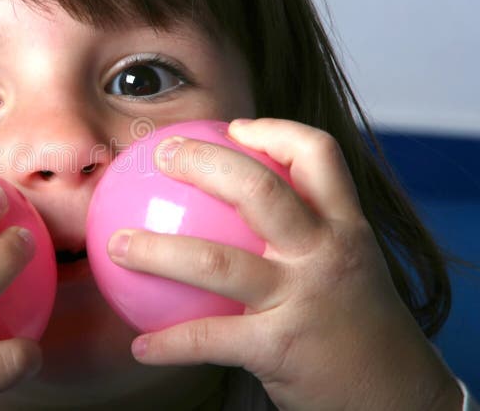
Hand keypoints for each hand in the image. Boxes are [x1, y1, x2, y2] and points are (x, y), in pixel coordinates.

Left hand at [107, 118, 460, 409]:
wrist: (398, 399)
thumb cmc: (357, 324)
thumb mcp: (348, 264)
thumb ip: (305, 233)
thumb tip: (233, 207)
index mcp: (345, 226)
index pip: (318, 155)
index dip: (273, 130)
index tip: (233, 128)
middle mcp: (326, 253)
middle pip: (259, 191)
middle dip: (202, 162)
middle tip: (160, 154)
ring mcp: (303, 298)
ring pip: (216, 262)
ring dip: (156, 251)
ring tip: (115, 246)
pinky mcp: (280, 347)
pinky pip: (208, 340)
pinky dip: (167, 343)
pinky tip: (140, 345)